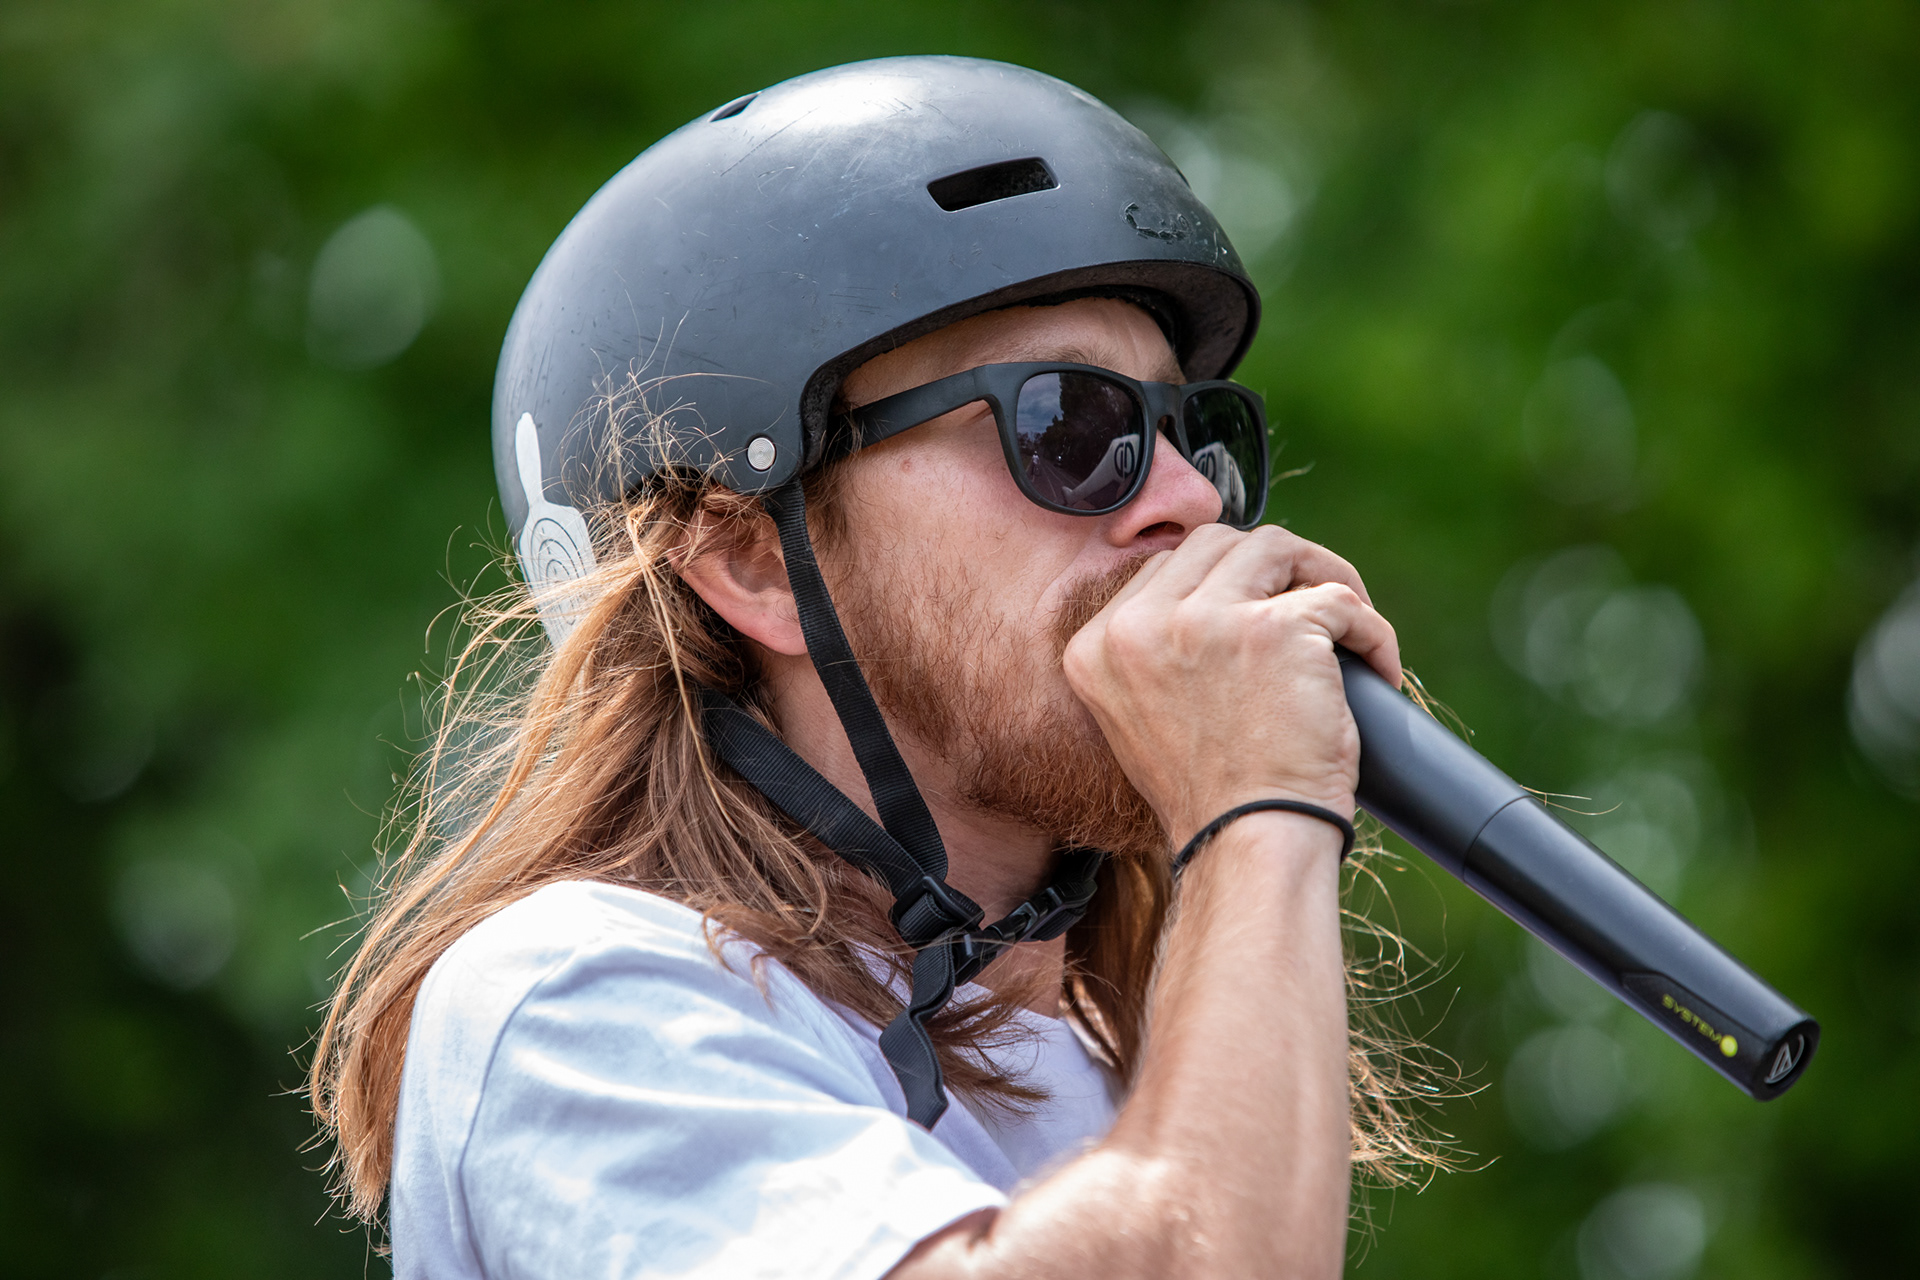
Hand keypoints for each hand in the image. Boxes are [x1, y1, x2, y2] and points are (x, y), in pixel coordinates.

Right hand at [1062, 524, 1400, 847]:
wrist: (1246, 843)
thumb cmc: (1209, 797)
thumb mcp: (1141, 716)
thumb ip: (1156, 652)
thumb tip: (1213, 601)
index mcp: (1098, 645)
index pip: (1164, 568)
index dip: (1222, 582)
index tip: (1259, 611)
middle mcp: (1141, 624)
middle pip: (1216, 543)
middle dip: (1270, 567)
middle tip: (1309, 609)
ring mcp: (1208, 621)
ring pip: (1276, 547)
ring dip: (1321, 575)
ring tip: (1347, 623)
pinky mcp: (1277, 629)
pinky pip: (1341, 599)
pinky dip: (1372, 631)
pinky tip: (1378, 668)